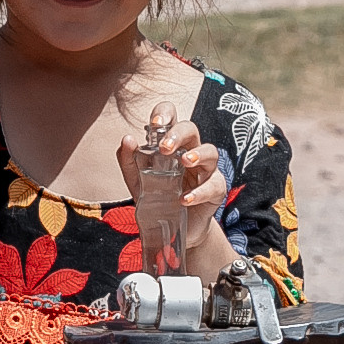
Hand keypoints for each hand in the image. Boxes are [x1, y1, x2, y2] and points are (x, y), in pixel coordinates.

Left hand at [116, 116, 225, 233]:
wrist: (171, 229)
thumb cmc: (157, 196)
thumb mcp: (137, 180)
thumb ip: (129, 160)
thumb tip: (128, 139)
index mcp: (172, 144)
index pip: (172, 117)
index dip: (166, 113)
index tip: (155, 123)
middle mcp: (191, 151)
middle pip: (192, 129)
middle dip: (178, 134)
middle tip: (164, 148)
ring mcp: (206, 170)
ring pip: (211, 151)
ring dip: (198, 154)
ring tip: (185, 162)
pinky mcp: (216, 190)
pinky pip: (213, 185)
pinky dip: (199, 192)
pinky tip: (184, 199)